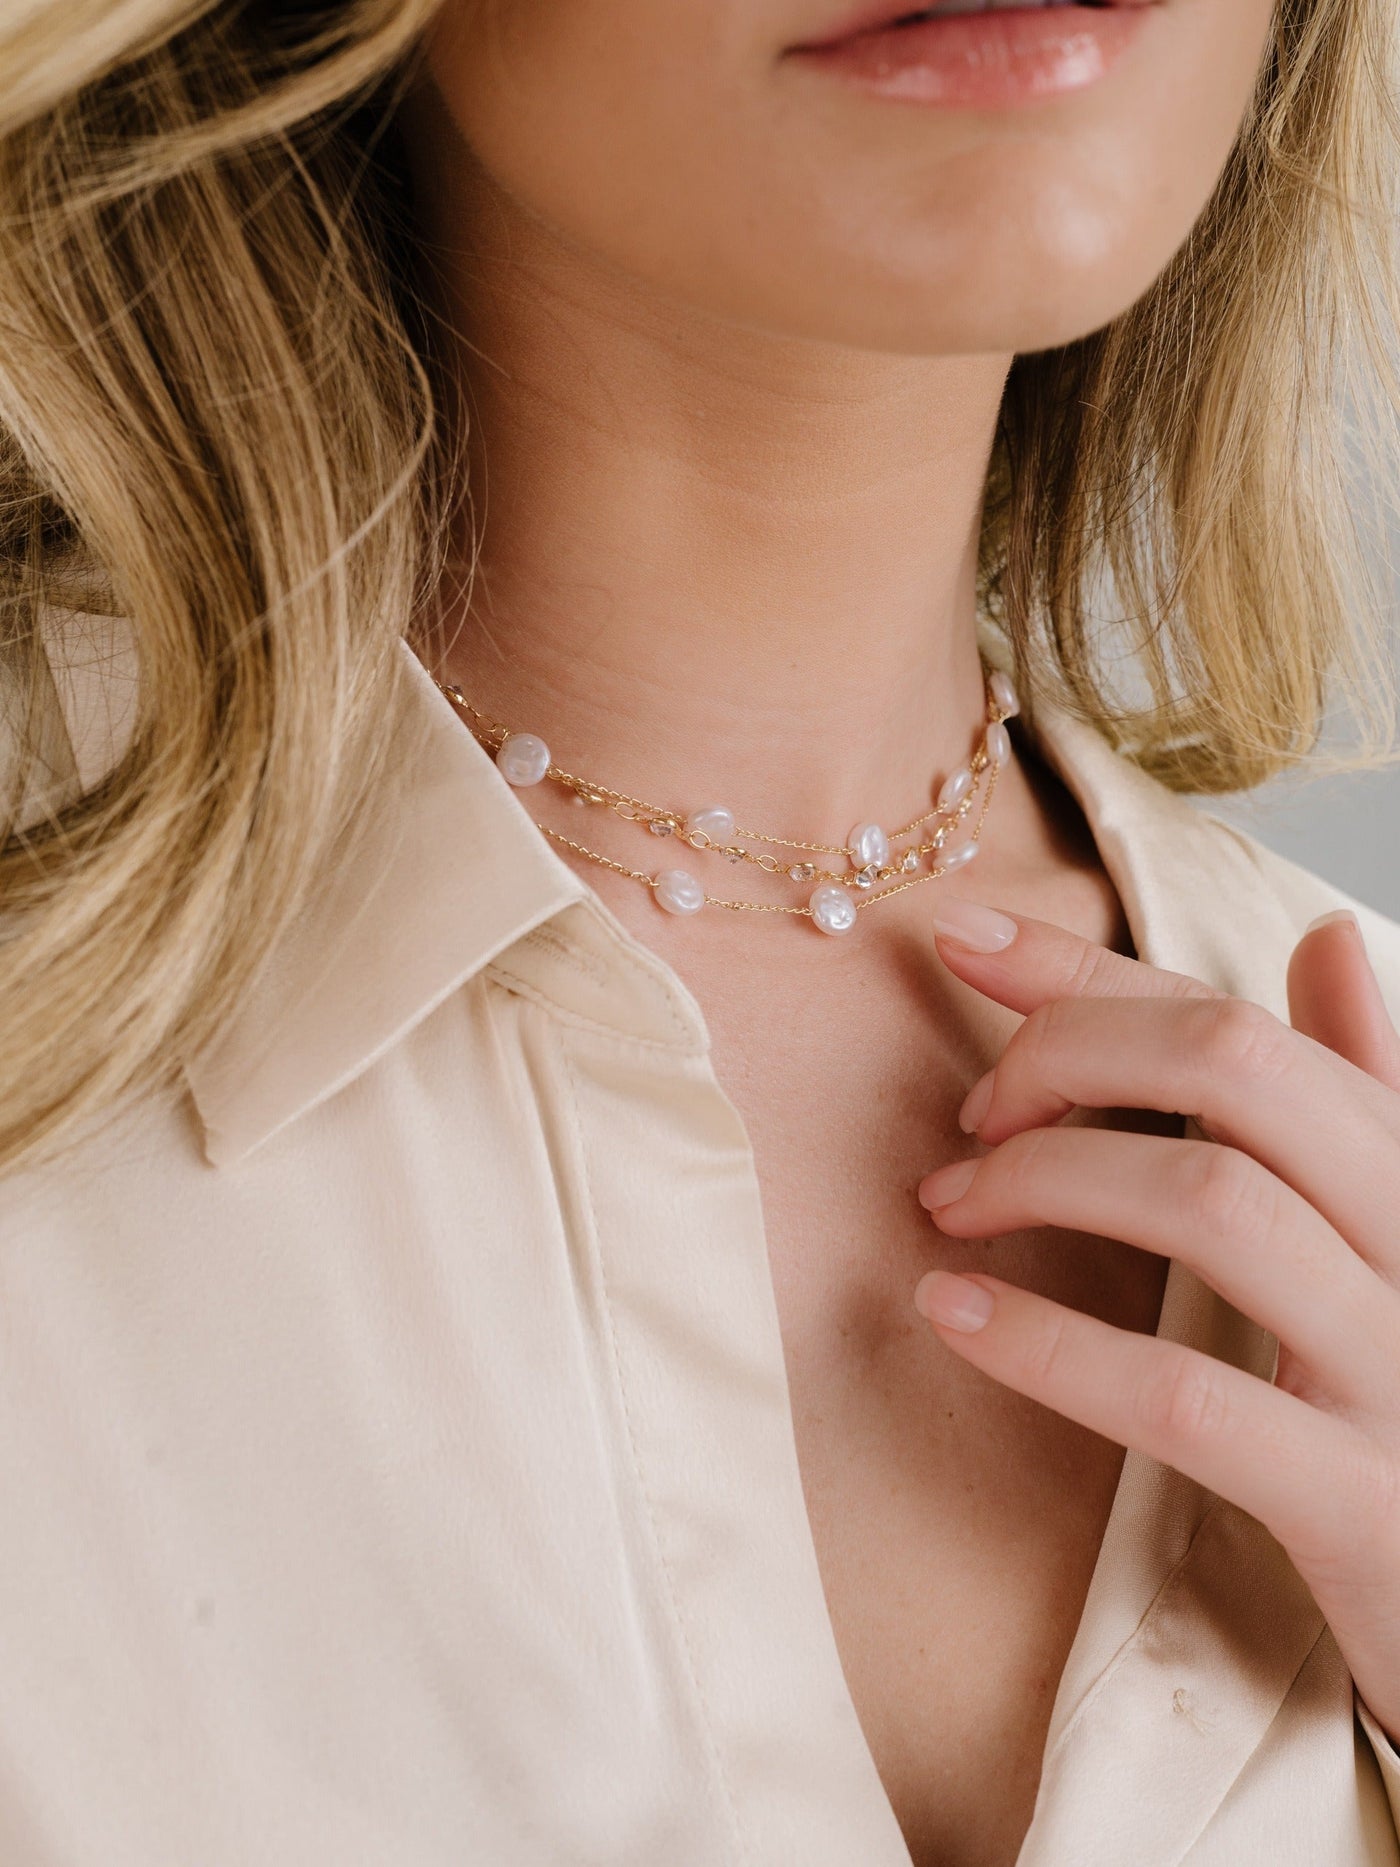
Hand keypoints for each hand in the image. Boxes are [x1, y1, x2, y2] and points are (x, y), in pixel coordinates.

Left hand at [914, 902, 1399, 1747]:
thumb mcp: (1393, 1229)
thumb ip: (1359, 1091)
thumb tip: (1329, 934)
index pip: (1236, 1019)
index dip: (1087, 968)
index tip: (959, 936)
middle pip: (1235, 1067)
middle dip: (1070, 1055)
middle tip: (971, 1118)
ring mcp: (1399, 1369)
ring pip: (1214, 1204)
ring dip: (1046, 1180)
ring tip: (948, 1206)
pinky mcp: (1363, 1506)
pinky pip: (1185, 1399)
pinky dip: (1051, 1346)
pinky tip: (952, 1314)